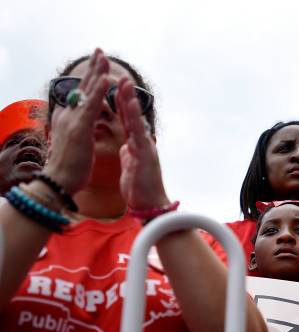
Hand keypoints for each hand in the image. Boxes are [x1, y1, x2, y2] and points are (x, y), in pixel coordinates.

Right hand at [44, 49, 109, 193]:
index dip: (90, 78)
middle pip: (83, 87)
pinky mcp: (79, 129)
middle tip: (100, 50)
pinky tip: (107, 80)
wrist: (59, 182)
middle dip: (93, 68)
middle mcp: (68, 115)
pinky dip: (99, 91)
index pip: (82, 94)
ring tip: (103, 57)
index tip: (98, 63)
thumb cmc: (70, 167)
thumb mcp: (76, 142)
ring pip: (86, 92)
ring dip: (96, 73)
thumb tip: (83, 123)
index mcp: (70, 119)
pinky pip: (91, 106)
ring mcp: (73, 120)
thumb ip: (80, 129)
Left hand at [115, 77, 169, 209]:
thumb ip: (129, 154)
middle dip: (126, 97)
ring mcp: (145, 148)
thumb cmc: (139, 188)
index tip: (116, 88)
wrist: (150, 204)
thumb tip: (125, 147)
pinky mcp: (145, 155)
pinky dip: (134, 120)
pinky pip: (138, 134)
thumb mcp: (130, 166)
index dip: (121, 105)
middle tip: (121, 77)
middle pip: (132, 116)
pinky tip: (130, 108)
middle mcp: (142, 143)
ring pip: (136, 121)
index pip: (127, 121)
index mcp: (136, 145)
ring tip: (126, 86)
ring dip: (130, 103)